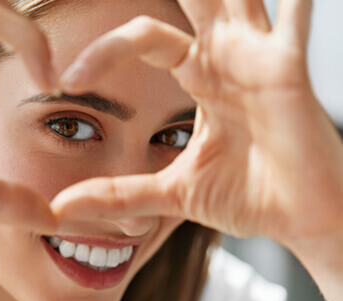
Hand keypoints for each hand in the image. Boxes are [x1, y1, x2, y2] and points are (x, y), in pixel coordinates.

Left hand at [51, 0, 342, 245]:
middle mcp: (227, 57)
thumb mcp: (170, 193)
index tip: (68, 81)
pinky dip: (291, 3)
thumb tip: (61, 208)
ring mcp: (258, 59)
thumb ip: (118, 194)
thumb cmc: (247, 198)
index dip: (102, 52)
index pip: (142, 39)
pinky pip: (291, 21)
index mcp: (200, 76)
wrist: (298, 220)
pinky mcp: (287, 73)